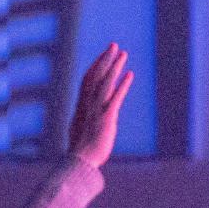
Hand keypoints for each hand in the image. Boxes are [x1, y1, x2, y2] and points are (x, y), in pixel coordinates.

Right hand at [66, 44, 133, 167]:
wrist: (80, 162)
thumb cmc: (81, 153)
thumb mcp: (79, 134)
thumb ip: (83, 124)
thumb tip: (83, 123)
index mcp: (80, 107)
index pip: (87, 81)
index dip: (95, 66)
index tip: (103, 56)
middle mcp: (87, 105)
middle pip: (95, 76)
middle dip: (104, 59)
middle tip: (113, 45)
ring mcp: (96, 111)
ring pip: (104, 83)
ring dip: (113, 67)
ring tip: (123, 53)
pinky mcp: (106, 118)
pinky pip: (115, 98)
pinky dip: (122, 85)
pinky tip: (129, 74)